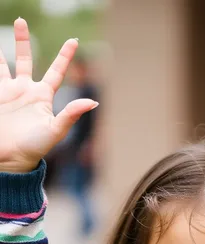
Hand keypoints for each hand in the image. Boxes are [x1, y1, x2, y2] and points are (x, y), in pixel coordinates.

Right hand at [0, 18, 97, 172]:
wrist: (11, 159)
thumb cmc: (35, 147)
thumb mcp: (55, 130)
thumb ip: (71, 114)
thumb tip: (93, 102)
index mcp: (43, 96)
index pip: (56, 71)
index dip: (64, 56)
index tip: (74, 40)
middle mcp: (26, 91)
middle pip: (25, 58)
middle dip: (22, 40)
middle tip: (19, 20)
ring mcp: (9, 92)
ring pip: (6, 63)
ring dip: (3, 47)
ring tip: (1, 31)